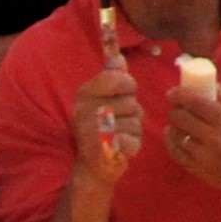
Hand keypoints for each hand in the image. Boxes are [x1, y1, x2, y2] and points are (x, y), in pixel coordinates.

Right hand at [70, 15, 146, 192]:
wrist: (94, 166)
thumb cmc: (104, 129)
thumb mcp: (103, 99)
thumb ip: (112, 77)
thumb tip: (117, 54)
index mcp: (85, 92)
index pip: (118, 77)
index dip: (128, 86)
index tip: (124, 94)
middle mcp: (85, 109)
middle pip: (132, 100)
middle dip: (133, 112)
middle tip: (119, 122)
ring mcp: (92, 130)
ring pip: (136, 120)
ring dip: (135, 129)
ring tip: (119, 135)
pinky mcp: (102, 150)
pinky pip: (135, 140)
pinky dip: (133, 146)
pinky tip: (121, 149)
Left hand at [161, 59, 220, 194]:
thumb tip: (204, 83)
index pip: (197, 103)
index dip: (180, 95)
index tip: (172, 92)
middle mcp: (217, 140)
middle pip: (183, 119)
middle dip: (175, 109)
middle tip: (176, 106)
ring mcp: (206, 158)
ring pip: (177, 136)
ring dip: (173, 125)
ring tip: (176, 121)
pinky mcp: (199, 170)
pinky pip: (176, 153)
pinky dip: (171, 141)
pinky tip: (173, 135)